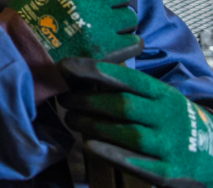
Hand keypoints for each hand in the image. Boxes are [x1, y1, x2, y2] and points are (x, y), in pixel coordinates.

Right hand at [7, 0, 141, 62]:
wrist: (22, 56)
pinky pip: (135, 41)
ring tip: (110, 31)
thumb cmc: (20, 26)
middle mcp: (90, 0)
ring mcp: (102, 25)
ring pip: (130, 17)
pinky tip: (119, 46)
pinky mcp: (108, 48)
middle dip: (114, 2)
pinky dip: (129, 43)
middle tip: (104, 12)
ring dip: (121, 23)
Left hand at [60, 58, 212, 187]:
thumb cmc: (175, 123)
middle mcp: (169, 118)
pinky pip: (136, 162)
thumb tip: (84, 78)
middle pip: (123, 105)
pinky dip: (110, 153)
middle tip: (64, 99)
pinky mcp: (169, 172)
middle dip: (87, 100)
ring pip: (127, 133)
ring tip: (71, 119)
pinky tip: (89, 145)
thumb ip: (132, 91)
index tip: (66, 66)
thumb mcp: (162, 101)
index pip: (127, 78)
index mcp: (165, 95)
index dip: (94, 70)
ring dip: (93, 125)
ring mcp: (171, 145)